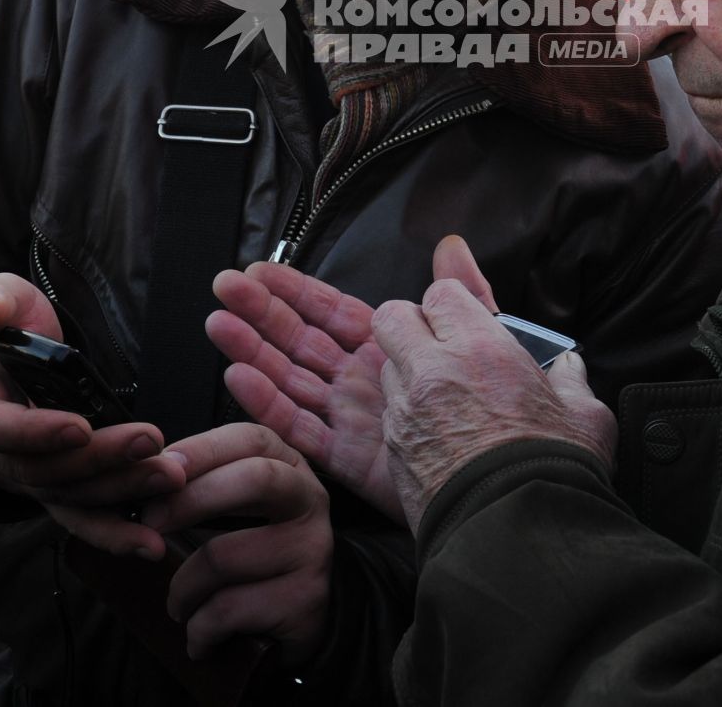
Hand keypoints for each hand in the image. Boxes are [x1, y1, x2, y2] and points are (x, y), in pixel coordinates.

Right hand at [0, 272, 185, 557]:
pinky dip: (116, 532)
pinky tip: (154, 545)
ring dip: (122, 493)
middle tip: (152, 445)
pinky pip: (83, 515)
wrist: (12, 347)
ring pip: (71, 497)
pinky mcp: (56, 487)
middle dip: (100, 461)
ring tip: (171, 478)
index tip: (79, 428)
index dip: (33, 434)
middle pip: (44, 471)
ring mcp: (27, 476)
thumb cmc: (3, 320)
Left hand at [140, 423, 331, 663]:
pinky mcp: (305, 598)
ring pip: (224, 556)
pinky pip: (228, 609)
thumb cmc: (256, 554)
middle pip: (254, 479)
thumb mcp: (242, 507)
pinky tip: (199, 636)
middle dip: (190, 499)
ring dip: (183, 588)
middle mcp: (309, 500)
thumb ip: (207, 480)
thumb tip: (146, 473)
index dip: (205, 448)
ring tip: (178, 604)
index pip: (252, 439)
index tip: (163, 465)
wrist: (302, 619)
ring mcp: (312, 548)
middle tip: (149, 523)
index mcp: (290, 466)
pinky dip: (199, 628)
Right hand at [207, 235, 497, 523]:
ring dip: (252, 350)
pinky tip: (238, 377)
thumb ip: (462, 291)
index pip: (331, 312)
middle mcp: (359, 380)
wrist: (504, 476)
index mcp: (386, 349)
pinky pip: (298, 428)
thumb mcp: (481, 337)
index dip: (295, 290)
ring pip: (289, 378)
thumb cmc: (494, 409)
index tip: (260, 269)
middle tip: (224, 285)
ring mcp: (347, 418)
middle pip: (299, 340)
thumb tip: (450, 245)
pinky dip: (266, 404)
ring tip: (217, 323)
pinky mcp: (344, 458)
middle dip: (261, 312)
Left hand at [373, 278, 616, 531]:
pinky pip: (387, 415)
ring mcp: (406, 410)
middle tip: (436, 348)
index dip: (451, 304)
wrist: (518, 538)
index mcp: (481, 348)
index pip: (441, 293)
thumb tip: (569, 367)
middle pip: (392, 317)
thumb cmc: (556, 470)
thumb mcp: (585, 415)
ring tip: (437, 397)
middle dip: (410, 326)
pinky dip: (403, 416)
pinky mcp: (392, 450)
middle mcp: (434, 370)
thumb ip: (572, 381)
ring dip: (405, 373)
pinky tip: (433, 436)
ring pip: (385, 367)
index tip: (466, 324)